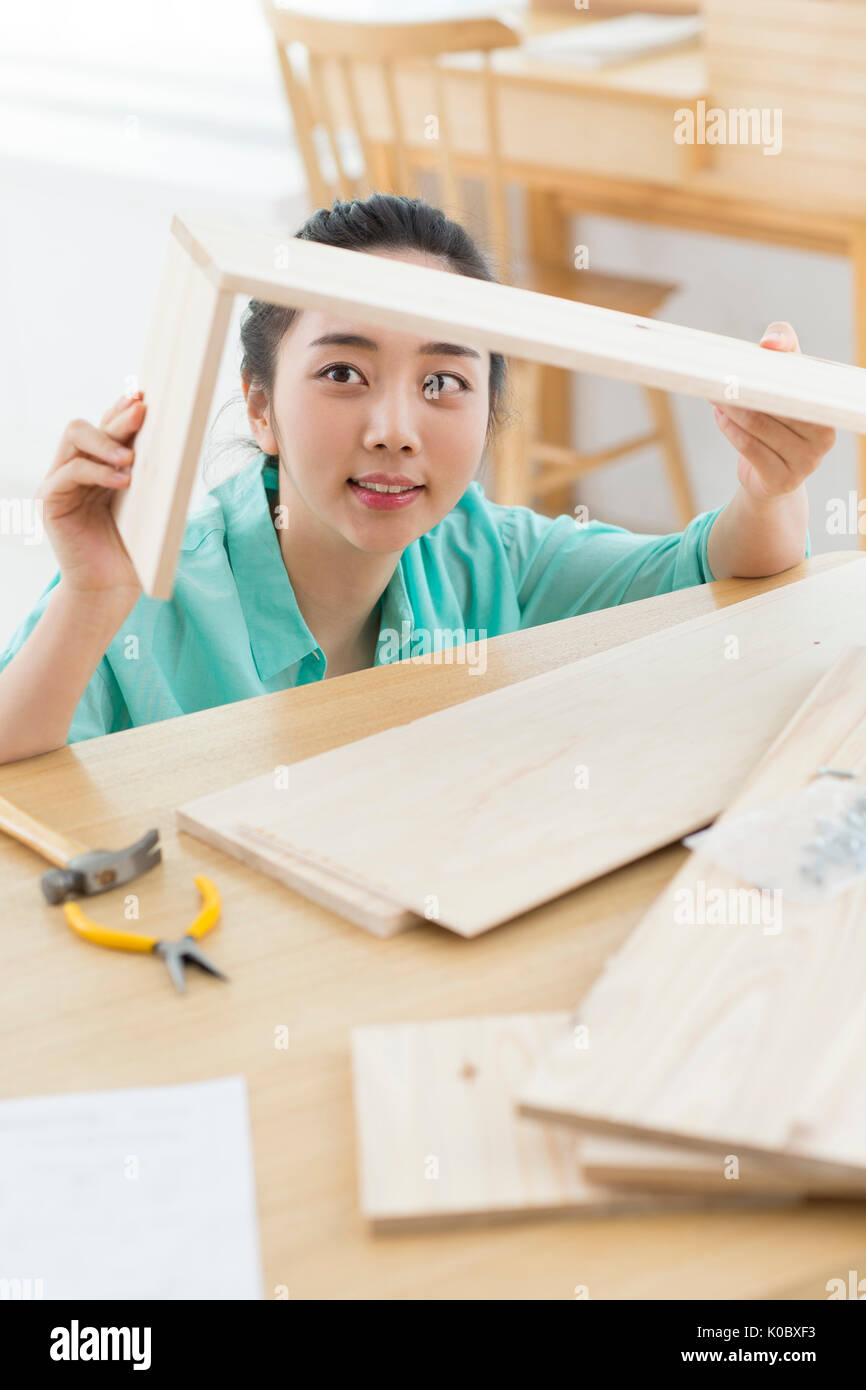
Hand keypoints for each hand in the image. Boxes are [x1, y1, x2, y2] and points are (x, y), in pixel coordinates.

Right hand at [36, 393, 147, 599]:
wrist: (111, 590)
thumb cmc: (133, 550)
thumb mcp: (147, 504)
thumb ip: (149, 472)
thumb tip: (169, 436)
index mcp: (97, 466)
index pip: (105, 426)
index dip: (122, 409)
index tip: (145, 394)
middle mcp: (74, 468)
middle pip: (89, 425)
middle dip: (118, 417)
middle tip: (142, 410)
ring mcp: (59, 483)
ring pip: (74, 437)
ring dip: (106, 442)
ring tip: (132, 459)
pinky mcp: (51, 501)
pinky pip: (69, 471)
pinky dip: (97, 471)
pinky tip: (123, 481)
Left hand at [710, 322, 835, 501]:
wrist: (771, 474)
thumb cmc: (780, 416)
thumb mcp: (787, 378)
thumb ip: (785, 347)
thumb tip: (770, 343)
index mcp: (828, 409)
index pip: (801, 383)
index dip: (776, 370)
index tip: (749, 358)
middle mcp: (824, 437)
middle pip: (777, 404)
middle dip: (744, 389)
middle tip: (719, 377)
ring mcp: (806, 462)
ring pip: (759, 425)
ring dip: (731, 408)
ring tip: (714, 394)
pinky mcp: (783, 480)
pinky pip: (749, 448)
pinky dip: (729, 428)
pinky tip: (719, 416)